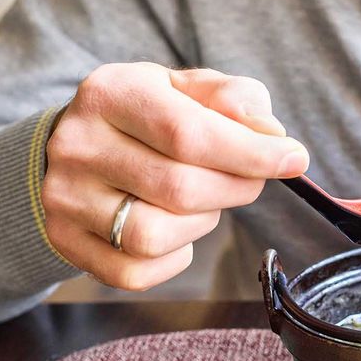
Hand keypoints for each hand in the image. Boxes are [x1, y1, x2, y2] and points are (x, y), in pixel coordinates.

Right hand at [42, 63, 308, 289]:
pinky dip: (173, 257)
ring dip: (201, 223)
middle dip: (236, 188)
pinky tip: (176, 229)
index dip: (252, 154)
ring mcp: (65, 198)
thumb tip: (270, 133)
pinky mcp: (66, 242)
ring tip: (204, 200)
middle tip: (250, 179)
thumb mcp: (188, 89)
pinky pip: (136, 271)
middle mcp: (78, 145)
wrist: (75, 148)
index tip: (295, 159)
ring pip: (155, 235)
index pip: (189, 134)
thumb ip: (234, 99)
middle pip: (180, 189)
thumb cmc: (148, 117)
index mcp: (111, 93)